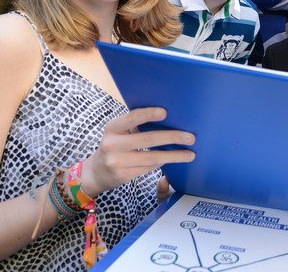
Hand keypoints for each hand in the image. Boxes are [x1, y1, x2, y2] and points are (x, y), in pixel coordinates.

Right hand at [79, 107, 194, 198]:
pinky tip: (173, 160)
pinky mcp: (123, 175)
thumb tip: (169, 118)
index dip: (148, 114)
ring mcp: (116, 161)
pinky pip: (149, 167)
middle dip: (172, 137)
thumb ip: (135, 126)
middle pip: (148, 139)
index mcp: (112, 127)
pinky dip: (163, 162)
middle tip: (191, 137)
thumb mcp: (118, 132)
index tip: (165, 112)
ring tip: (190, 154)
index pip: (132, 118)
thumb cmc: (115, 145)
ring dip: (174, 156)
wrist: (96, 172)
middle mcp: (112, 144)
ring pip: (152, 157)